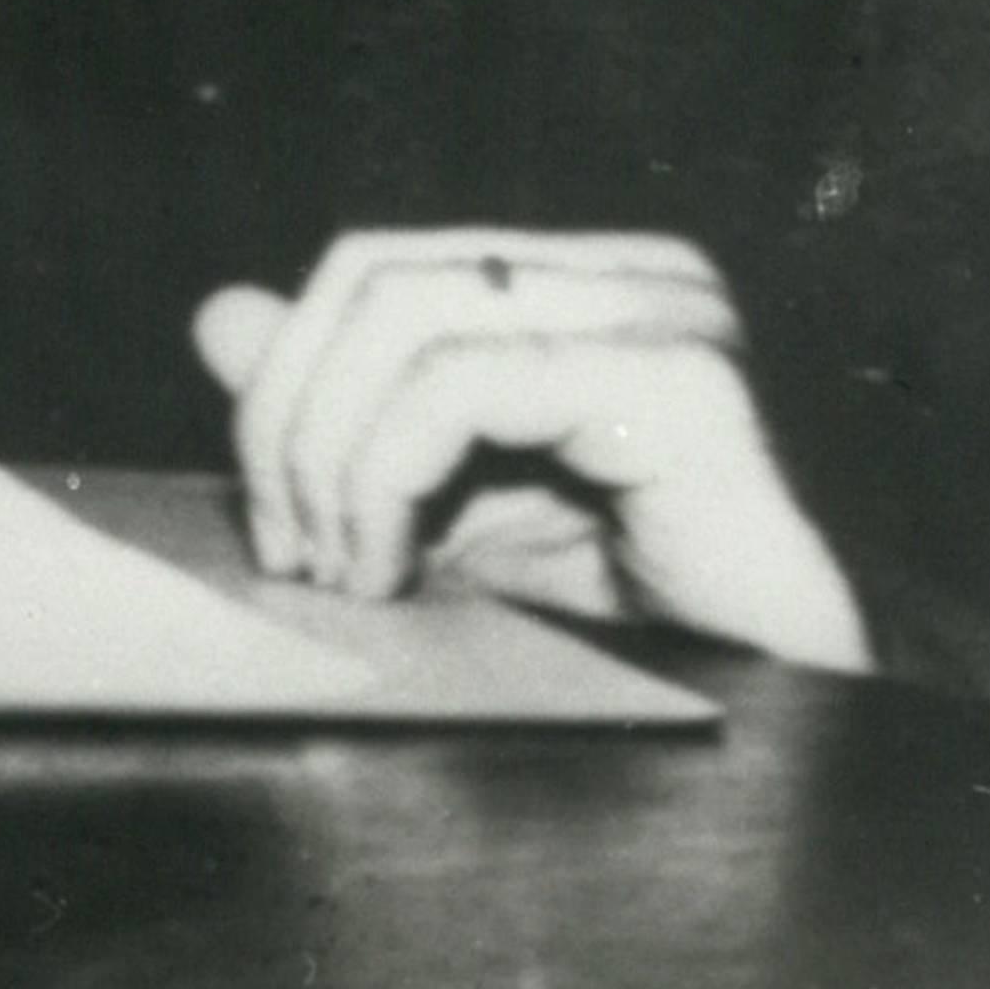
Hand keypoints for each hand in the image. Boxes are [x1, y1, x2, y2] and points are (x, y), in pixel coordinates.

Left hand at [193, 229, 868, 669]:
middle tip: (294, 556)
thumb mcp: (436, 511)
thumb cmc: (618, 626)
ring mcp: (666, 317)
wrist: (770, 722)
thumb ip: (337, 412)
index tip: (272, 524)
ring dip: (336, 460)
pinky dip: (388, 476)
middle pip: (374, 277)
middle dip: (293, 420)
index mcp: (575, 283)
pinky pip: (466, 383)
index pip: (369, 266)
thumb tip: (219, 316)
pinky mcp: (683, 388)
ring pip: (404, 321)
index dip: (284, 382)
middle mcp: (628, 274)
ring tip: (345, 577)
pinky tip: (395, 576)